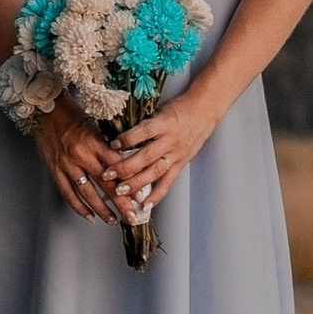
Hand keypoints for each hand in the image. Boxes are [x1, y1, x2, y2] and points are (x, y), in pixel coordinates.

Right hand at [33, 98, 126, 224]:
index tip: (140, 195)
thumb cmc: (73, 115)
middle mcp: (81, 155)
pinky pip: (67, 192)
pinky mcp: (55, 170)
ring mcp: (67, 164)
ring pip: (86, 192)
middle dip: (120, 202)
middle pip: (104, 183)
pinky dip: (78, 206)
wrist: (45, 110)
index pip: (116, 166)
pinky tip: (88, 216)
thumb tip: (127, 163)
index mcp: (94, 142)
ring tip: (112, 220)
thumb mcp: (96, 125)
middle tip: (131, 216)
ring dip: (101, 209)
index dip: (129, 182)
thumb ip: (108, 145)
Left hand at [110, 87, 216, 215]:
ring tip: (120, 191)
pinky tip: (145, 204)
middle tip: (108, 174)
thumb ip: (143, 123)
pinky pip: (168, 182)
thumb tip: (119, 133)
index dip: (127, 139)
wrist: (204, 111)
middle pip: (146, 156)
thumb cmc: (179, 109)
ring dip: (136, 183)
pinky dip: (157, 195)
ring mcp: (176, 154)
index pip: (143, 132)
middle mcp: (170, 140)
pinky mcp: (181, 163)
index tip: (112, 145)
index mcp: (164, 123)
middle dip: (125, 167)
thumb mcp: (160, 110)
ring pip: (155, 172)